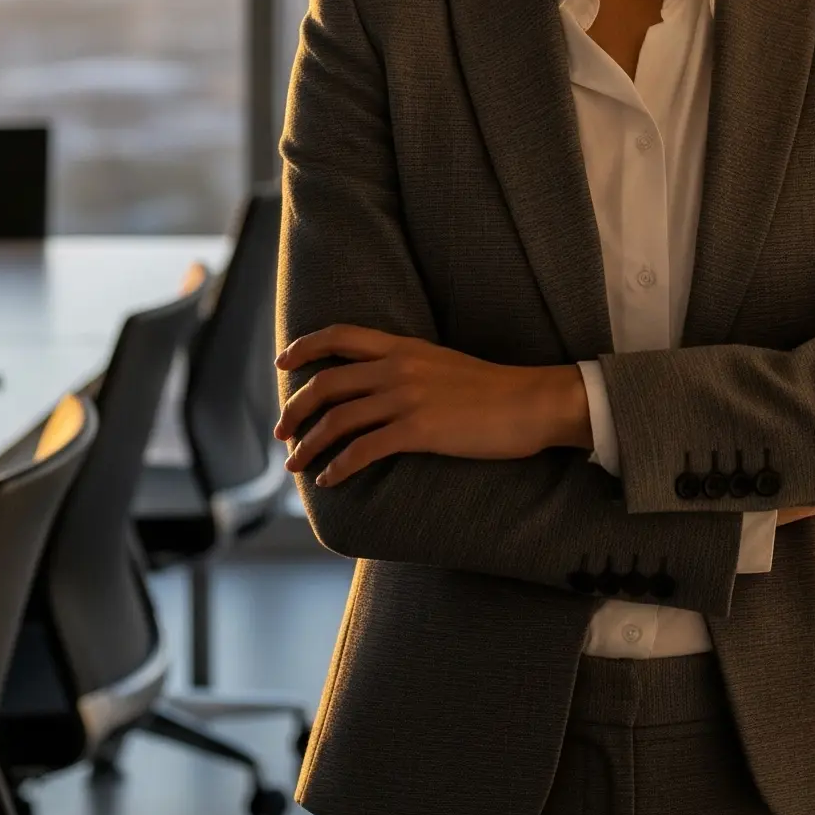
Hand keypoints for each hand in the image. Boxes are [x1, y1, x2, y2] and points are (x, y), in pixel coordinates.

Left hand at [275, 326, 590, 487]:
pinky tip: (330, 479)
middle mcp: (399, 367)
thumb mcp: (443, 364)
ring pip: (338, 420)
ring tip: (297, 465)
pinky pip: (363, 450)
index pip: (342, 335)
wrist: (532, 401)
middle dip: (296, 410)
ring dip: (309, 445)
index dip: (305, 346)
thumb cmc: (494, 388)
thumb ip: (409, 368)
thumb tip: (378, 387)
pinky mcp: (418, 430)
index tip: (283, 362)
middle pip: (327, 383)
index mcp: (405, 347)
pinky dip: (338, 468)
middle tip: (282, 433)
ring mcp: (407, 398)